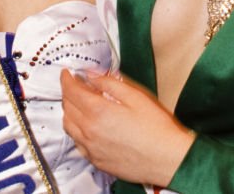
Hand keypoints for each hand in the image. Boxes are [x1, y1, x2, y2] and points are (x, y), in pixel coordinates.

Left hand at [61, 70, 194, 186]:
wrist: (167, 159)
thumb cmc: (157, 128)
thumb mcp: (136, 96)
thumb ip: (110, 83)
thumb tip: (92, 75)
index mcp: (98, 112)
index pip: (72, 91)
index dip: (66, 79)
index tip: (67, 73)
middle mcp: (89, 131)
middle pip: (67, 107)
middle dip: (68, 92)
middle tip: (75, 85)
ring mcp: (91, 148)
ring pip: (68, 126)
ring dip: (69, 111)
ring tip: (79, 103)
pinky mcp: (96, 161)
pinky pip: (77, 143)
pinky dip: (75, 131)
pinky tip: (86, 126)